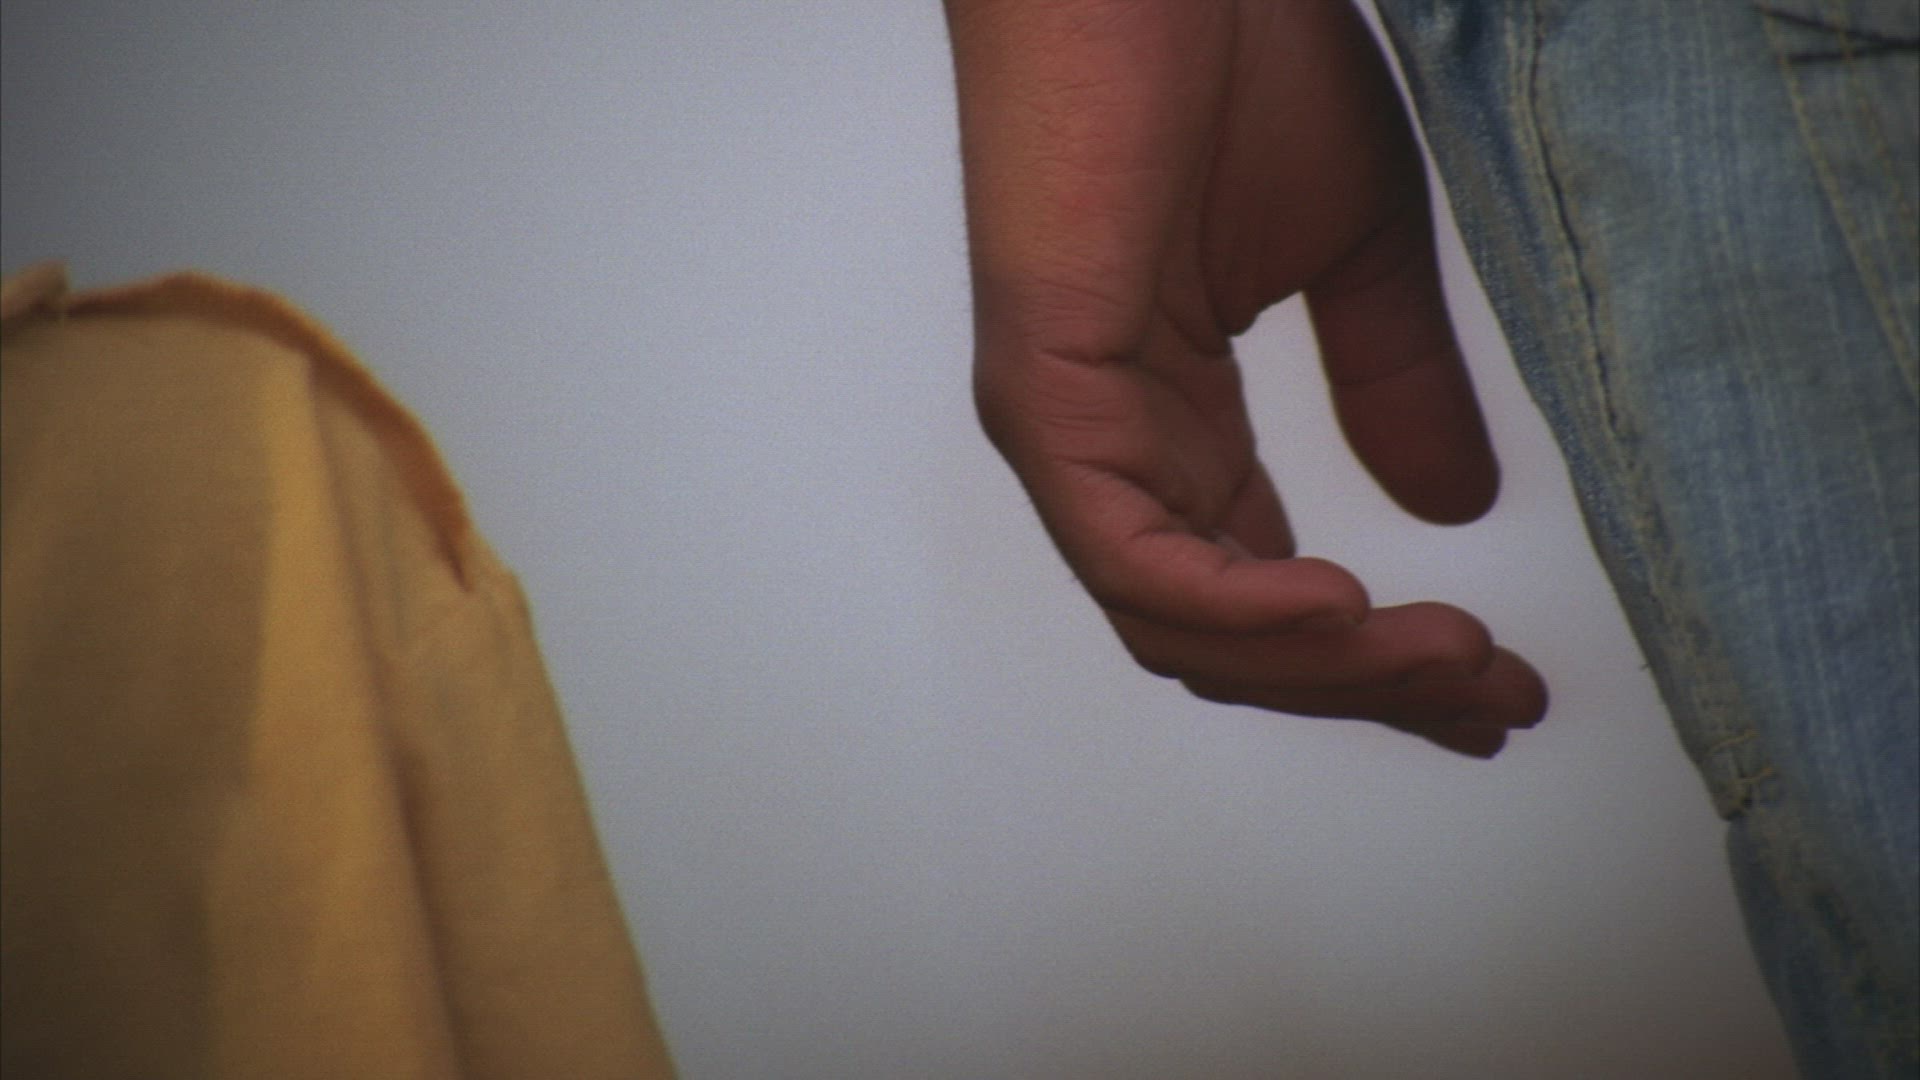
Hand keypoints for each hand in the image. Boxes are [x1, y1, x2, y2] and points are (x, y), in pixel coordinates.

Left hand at [945, 0, 1546, 755]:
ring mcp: (1069, 430)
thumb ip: (1390, 384)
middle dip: (1365, 688)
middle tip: (1490, 705)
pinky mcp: (1044, 391)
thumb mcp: (1354, 250)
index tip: (1489, 689)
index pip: (1265, 593)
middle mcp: (1113, 449)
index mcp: (1176, 426)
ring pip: (1179, 623)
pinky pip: (1129, 555)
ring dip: (1322, 665)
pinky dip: (1234, 606)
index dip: (1375, 661)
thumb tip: (1451, 507)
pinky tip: (1341, 605)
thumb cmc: (1227, 64)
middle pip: (1227, 637)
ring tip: (1444, 661)